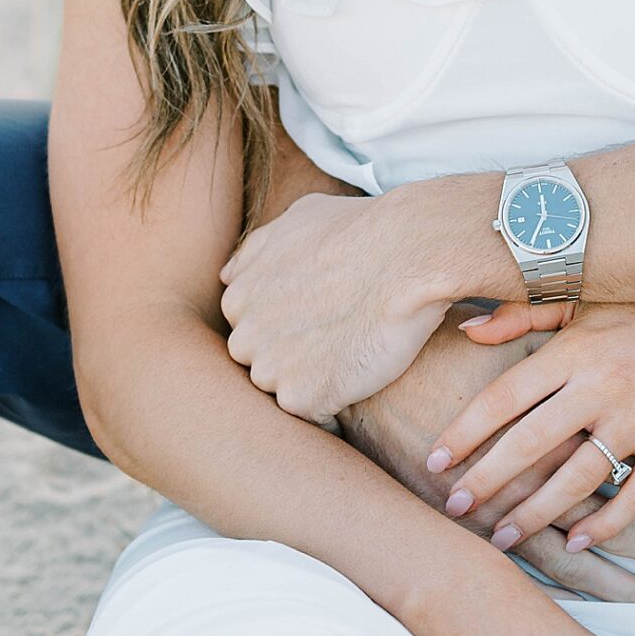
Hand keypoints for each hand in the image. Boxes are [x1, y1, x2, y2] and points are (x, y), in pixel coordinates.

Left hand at [219, 190, 450, 418]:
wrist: (407, 254)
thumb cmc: (362, 230)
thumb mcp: (297, 219)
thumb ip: (255, 251)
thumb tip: (227, 274)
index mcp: (239, 297)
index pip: (251, 327)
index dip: (289, 323)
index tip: (321, 315)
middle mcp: (245, 334)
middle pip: (262, 362)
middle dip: (292, 356)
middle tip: (339, 337)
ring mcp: (271, 369)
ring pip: (283, 390)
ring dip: (311, 381)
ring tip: (351, 355)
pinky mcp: (302, 397)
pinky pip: (312, 415)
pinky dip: (333, 406)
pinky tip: (359, 378)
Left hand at [341, 317, 634, 603]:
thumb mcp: (589, 300)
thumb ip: (525, 315)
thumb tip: (468, 330)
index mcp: (576, 348)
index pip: (505, 397)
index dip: (464, 433)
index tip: (433, 462)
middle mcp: (604, 384)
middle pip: (530, 443)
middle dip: (486, 482)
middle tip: (453, 510)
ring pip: (578, 479)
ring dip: (535, 515)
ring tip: (501, 539)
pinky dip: (605, 525)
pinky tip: (575, 542)